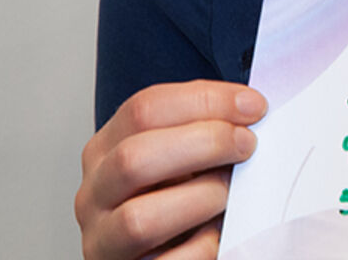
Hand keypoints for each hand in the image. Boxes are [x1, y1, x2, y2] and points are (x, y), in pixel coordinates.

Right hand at [75, 81, 266, 259]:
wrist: (162, 252)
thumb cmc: (173, 200)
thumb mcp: (176, 156)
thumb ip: (198, 129)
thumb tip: (249, 107)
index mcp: (105, 151)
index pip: (144, 109)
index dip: (205, 102)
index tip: (252, 106)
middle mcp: (94, 195)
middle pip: (133, 157)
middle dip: (204, 144)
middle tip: (247, 145)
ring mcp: (103, 242)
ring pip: (140, 218)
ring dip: (200, 199)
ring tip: (229, 195)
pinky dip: (202, 248)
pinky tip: (220, 235)